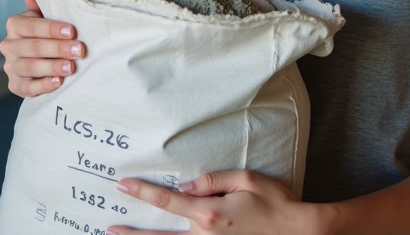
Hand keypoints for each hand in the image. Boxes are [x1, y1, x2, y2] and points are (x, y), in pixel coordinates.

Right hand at [0, 0, 85, 96]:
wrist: (42, 60)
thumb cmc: (48, 34)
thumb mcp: (46, 18)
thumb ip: (42, 7)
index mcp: (15, 25)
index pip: (31, 26)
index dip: (51, 29)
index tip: (72, 31)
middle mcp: (8, 45)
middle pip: (33, 47)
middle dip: (58, 48)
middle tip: (79, 50)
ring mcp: (10, 67)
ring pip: (30, 67)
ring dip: (52, 67)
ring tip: (71, 67)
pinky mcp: (15, 86)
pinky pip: (27, 88)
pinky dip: (43, 85)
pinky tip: (58, 82)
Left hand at [108, 171, 325, 234]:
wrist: (300, 233)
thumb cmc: (276, 204)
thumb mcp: (247, 179)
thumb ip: (213, 180)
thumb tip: (185, 187)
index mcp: (209, 213)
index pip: (167, 201)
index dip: (143, 192)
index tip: (123, 185)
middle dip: (133, 233)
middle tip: (109, 229)